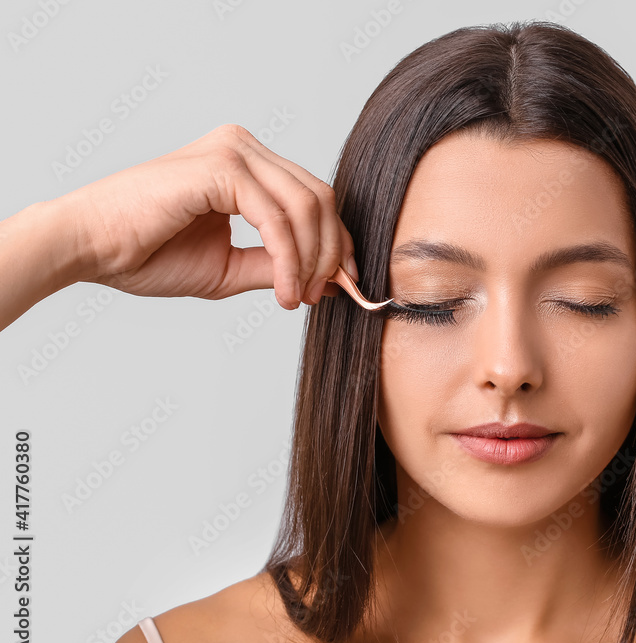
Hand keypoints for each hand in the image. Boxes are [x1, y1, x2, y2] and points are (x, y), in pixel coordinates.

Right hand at [66, 124, 355, 308]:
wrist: (89, 249)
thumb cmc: (146, 255)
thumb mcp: (230, 266)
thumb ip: (277, 265)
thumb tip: (326, 279)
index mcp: (245, 163)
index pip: (312, 196)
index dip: (335, 241)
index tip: (340, 284)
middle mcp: (242, 148)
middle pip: (319, 197)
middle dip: (331, 252)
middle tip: (323, 295)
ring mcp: (233, 151)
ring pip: (305, 206)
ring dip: (312, 261)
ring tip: (297, 297)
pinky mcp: (221, 167)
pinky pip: (277, 219)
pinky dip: (290, 259)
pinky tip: (284, 290)